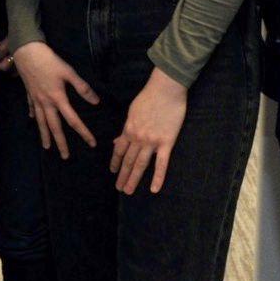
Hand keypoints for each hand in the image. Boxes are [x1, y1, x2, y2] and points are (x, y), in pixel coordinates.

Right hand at [8, 41, 99, 158]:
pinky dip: (34, 116)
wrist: (27, 52)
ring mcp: (36, 99)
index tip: (91, 143)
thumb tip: (95, 102)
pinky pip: (32, 109)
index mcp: (58, 98)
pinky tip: (34, 121)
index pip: (73, 120)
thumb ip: (82, 87)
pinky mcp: (29, 93)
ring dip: (45, 135)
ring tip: (47, 147)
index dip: (83, 132)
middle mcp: (46, 103)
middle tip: (64, 156)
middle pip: (54, 127)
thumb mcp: (68, 71)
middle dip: (60, 142)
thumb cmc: (49, 61)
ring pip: (41, 122)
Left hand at [111, 69, 187, 194]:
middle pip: (128, 161)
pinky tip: (154, 189)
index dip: (115, 163)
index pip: (119, 151)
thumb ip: (126, 128)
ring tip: (129, 191)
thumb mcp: (132, 111)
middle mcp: (138, 138)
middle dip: (122, 176)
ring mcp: (152, 141)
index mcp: (128, 129)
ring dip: (133, 179)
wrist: (166, 89)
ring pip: (140, 165)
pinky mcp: (167, 142)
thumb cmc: (149, 97)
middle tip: (119, 189)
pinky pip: (162, 164)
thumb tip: (118, 141)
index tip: (113, 172)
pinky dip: (158, 177)